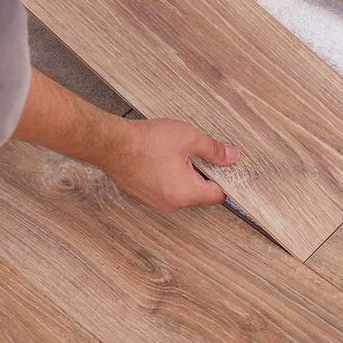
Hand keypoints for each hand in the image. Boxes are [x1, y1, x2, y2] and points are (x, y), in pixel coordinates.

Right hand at [97, 118, 239, 211]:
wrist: (111, 144)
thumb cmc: (146, 141)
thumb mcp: (189, 138)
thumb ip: (213, 149)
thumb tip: (231, 156)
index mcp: (186, 193)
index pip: (217, 196)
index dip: (224, 180)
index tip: (223, 167)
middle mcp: (171, 204)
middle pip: (199, 193)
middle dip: (202, 174)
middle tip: (194, 153)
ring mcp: (155, 202)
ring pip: (182, 191)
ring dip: (184, 175)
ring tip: (175, 154)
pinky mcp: (144, 196)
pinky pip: (166, 189)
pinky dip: (169, 177)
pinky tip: (162, 159)